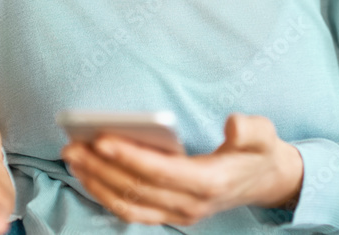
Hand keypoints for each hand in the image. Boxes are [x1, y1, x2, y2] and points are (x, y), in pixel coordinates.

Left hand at [60, 112, 302, 225]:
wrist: (265, 180)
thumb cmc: (258, 152)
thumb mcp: (264, 135)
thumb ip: (250, 130)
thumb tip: (232, 124)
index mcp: (211, 183)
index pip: (161, 172)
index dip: (130, 157)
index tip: (101, 139)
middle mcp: (192, 205)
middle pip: (137, 188)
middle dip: (101, 168)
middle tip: (72, 145)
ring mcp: (179, 214)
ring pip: (129, 203)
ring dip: (97, 183)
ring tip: (72, 158)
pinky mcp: (170, 215)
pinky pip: (131, 210)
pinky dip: (105, 194)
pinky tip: (88, 174)